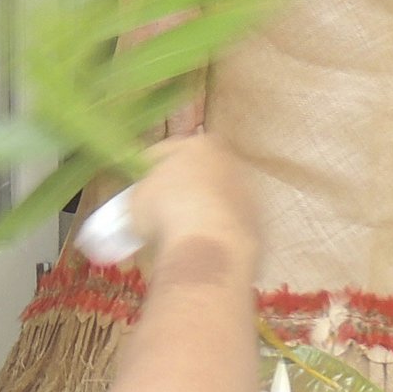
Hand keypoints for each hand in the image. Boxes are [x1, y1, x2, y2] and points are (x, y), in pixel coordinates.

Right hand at [126, 132, 259, 279]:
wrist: (208, 245)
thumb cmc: (167, 212)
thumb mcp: (137, 198)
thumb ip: (142, 191)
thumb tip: (144, 199)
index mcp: (200, 144)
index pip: (168, 150)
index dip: (148, 169)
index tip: (137, 185)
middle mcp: (230, 161)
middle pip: (199, 172)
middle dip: (180, 189)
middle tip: (159, 210)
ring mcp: (247, 191)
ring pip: (216, 199)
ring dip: (200, 212)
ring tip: (178, 234)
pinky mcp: (256, 222)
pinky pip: (227, 224)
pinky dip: (214, 232)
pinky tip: (198, 247)